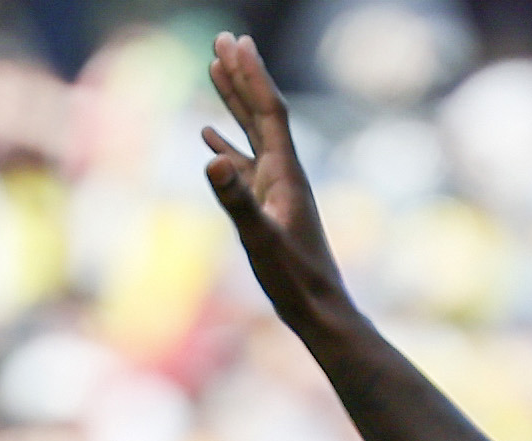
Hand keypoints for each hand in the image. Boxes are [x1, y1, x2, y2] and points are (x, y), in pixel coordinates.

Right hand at [201, 33, 347, 326]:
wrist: (320, 311)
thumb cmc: (294, 280)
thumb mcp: (260, 238)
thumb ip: (236, 199)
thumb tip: (212, 157)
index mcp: (287, 175)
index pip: (269, 112)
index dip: (253, 76)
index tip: (236, 41)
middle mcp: (285, 175)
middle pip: (261, 113)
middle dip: (243, 76)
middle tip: (223, 38)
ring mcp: (276, 190)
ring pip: (252, 134)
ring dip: (234, 101)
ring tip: (215, 69)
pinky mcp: (268, 207)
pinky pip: (244, 164)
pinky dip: (228, 142)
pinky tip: (211, 135)